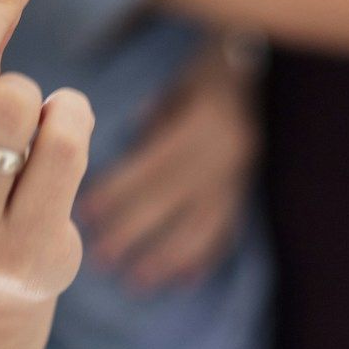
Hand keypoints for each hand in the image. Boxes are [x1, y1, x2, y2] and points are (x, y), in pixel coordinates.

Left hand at [80, 39, 258, 288]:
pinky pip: (229, 229)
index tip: (85, 212)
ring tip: (136, 281)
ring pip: (201, 225)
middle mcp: (228, 154)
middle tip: (99, 257)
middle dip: (134, 232)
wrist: (262, 66)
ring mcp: (243, 176)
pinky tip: (184, 280)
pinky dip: (207, 256)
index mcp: (204, 124)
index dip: (118, 190)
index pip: (154, 165)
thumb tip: (132, 134)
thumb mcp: (182, 78)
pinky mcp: (250, 189)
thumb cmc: (208, 67)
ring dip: (168, 256)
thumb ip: (158, 110)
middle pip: (173, 201)